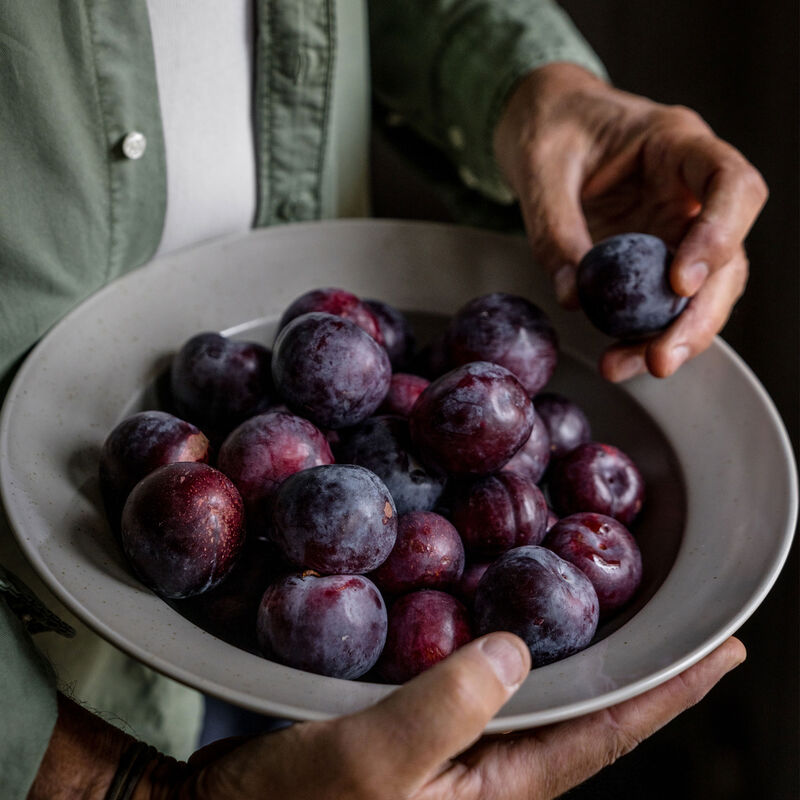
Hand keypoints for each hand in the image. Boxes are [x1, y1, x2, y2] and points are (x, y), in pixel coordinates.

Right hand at [131, 633, 743, 798]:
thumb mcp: (364, 770)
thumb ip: (443, 711)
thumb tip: (514, 648)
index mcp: (493, 786)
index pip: (603, 734)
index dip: (669, 691)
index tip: (728, 648)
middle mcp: (483, 761)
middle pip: (581, 701)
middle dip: (632, 652)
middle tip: (670, 596)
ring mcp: (448, 735)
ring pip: (531, 676)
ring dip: (570, 630)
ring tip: (601, 576)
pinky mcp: (410, 707)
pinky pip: (476, 660)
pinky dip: (500, 620)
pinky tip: (498, 584)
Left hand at [493, 63, 767, 380]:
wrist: (540, 122)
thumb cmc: (548, 125)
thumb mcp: (540, 168)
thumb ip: (554, 227)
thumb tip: (572, 296)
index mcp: (676, 144)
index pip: (731, 183)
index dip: (720, 235)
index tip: (679, 282)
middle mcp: (688, 190)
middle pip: (727, 256)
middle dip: (698, 314)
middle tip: (659, 358)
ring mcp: (675, 226)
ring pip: (701, 290)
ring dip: (671, 335)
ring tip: (624, 366)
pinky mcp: (651, 255)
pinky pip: (660, 300)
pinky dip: (642, 334)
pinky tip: (617, 359)